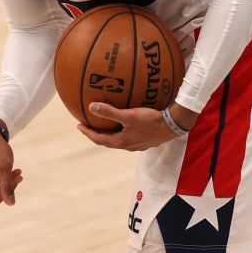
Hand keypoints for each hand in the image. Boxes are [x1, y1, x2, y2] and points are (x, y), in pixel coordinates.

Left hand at [78, 102, 197, 150]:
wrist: (172, 126)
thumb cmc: (150, 121)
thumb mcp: (128, 115)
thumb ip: (110, 112)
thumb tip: (91, 107)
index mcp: (121, 141)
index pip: (99, 139)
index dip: (88, 133)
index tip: (79, 126)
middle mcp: (128, 145)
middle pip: (108, 140)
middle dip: (98, 133)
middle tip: (90, 124)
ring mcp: (138, 144)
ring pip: (119, 139)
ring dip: (111, 132)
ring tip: (107, 123)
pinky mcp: (146, 140)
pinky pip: (130, 136)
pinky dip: (123, 130)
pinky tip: (127, 122)